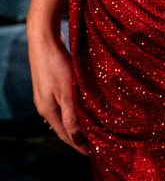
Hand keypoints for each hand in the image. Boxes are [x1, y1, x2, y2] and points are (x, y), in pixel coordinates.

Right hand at [29, 31, 87, 153]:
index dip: (77, 144)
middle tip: (92, 143)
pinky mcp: (49, 83)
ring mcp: (45, 94)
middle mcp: (44, 104)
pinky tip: (79, 106)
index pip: (64, 134)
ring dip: (74, 122)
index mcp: (47, 110)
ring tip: (88, 127)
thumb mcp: (66, 91)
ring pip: (61, 114)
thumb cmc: (56, 64)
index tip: (90, 153)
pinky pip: (61, 102)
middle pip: (61, 126)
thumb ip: (71, 115)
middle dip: (75, 136)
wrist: (43, 39)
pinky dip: (71, 109)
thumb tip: (77, 137)